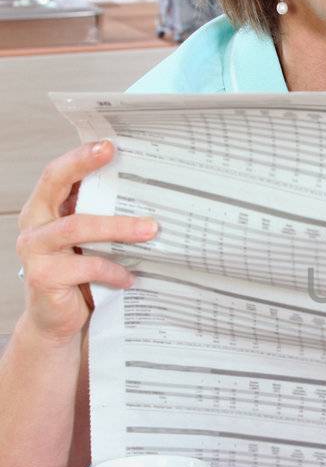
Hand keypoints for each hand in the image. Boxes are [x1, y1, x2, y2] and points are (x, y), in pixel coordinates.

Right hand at [15, 141, 157, 344]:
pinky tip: (130, 277)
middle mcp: (33, 225)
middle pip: (56, 185)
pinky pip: (85, 266)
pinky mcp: (43, 276)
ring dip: (118, 226)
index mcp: (42, 210)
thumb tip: (147, 194)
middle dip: (85, 167)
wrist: (56, 322)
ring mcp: (34, 251)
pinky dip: (113, 270)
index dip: (79, 156)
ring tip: (150, 230)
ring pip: (77, 227)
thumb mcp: (87, 242)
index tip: (108, 144)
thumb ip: (99, 218)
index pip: (56, 174)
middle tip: (116, 157)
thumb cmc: (77, 276)